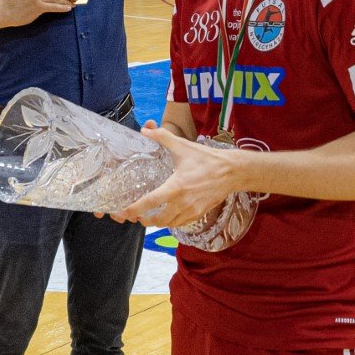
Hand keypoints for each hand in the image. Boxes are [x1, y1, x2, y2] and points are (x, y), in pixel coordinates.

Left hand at [116, 124, 235, 227]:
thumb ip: (163, 137)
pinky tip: (168, 215)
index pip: (149, 202)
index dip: (133, 209)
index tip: (122, 213)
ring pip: (169, 224)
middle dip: (144, 220)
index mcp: (175, 187)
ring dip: (157, 223)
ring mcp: (192, 210)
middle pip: (157, 220)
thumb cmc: (207, 159)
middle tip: (136, 216)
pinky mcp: (199, 214)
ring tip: (150, 216)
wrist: (232, 172)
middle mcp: (182, 202)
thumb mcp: (183, 146)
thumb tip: (145, 129)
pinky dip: (171, 222)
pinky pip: (181, 224)